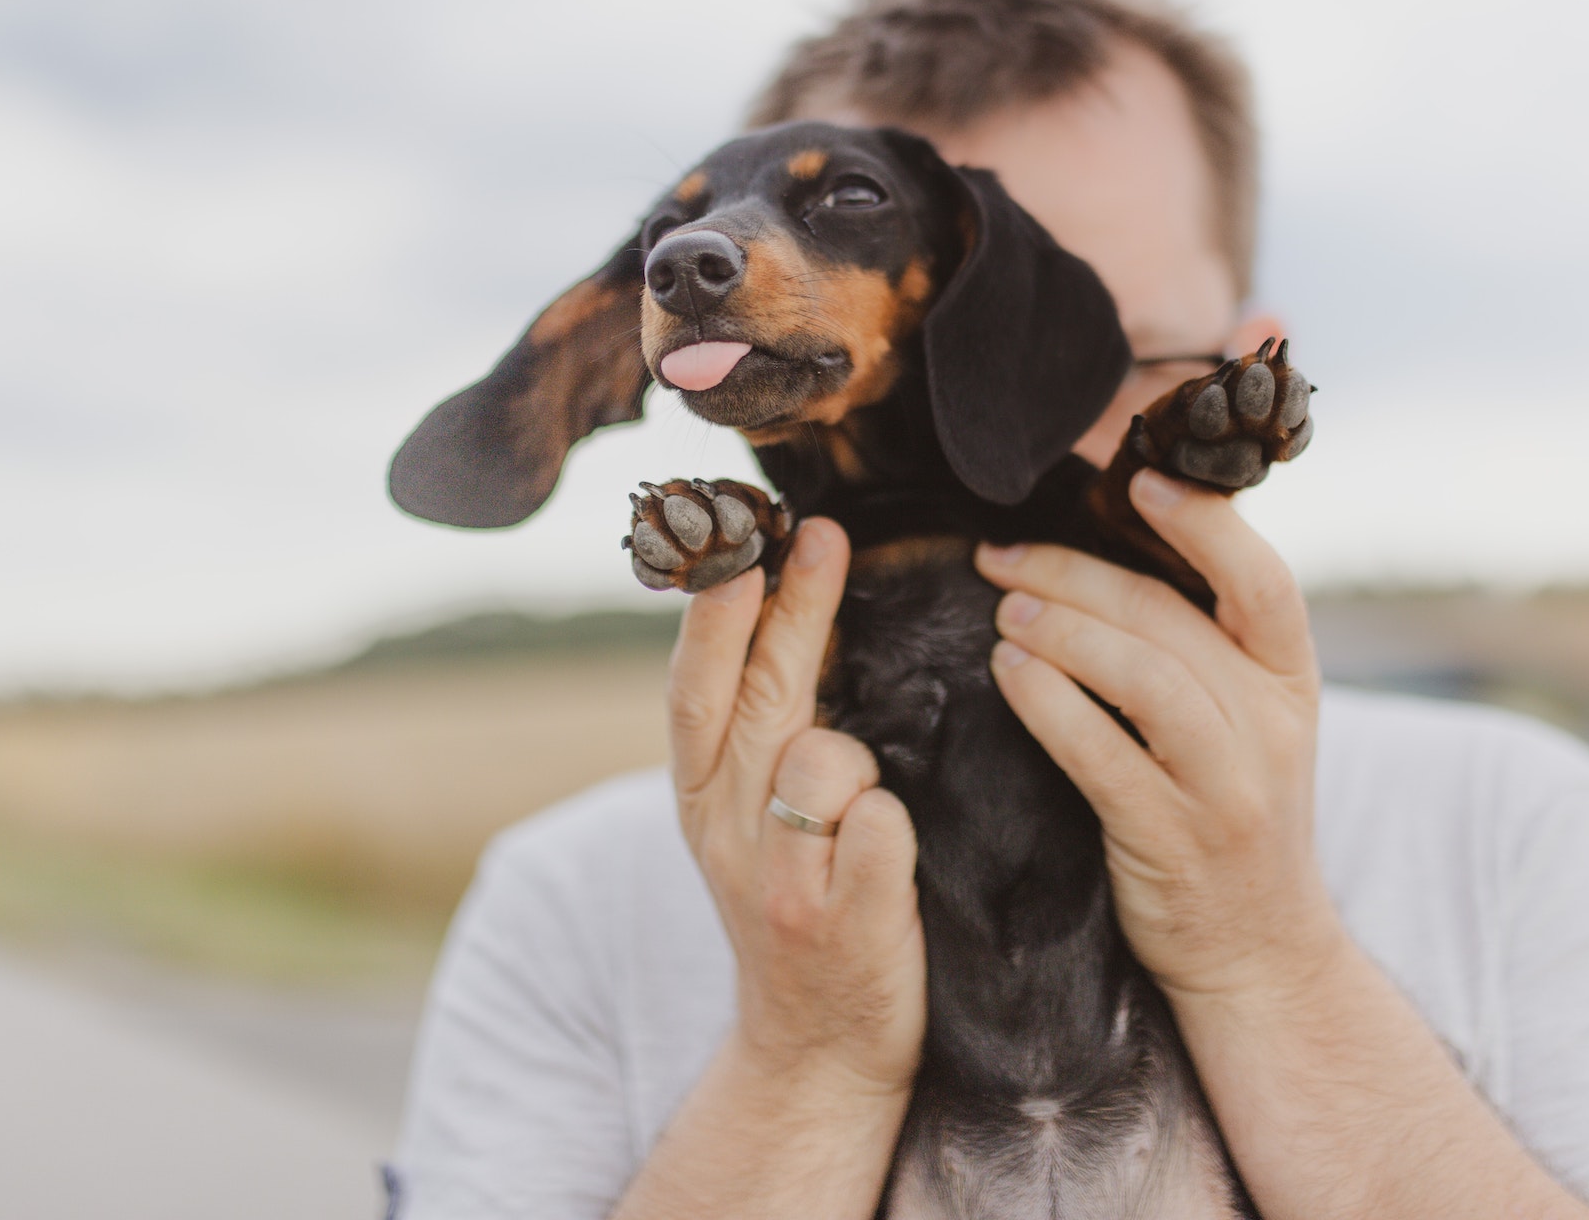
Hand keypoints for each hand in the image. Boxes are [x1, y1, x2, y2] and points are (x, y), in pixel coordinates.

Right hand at [667, 517, 924, 1095]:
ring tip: (863, 814)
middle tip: (823, 535)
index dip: (715, 613)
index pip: (695, 689)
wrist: (815, 1053)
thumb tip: (777, 597)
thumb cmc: (801, 906)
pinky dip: (893, 826)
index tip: (745, 539)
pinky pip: (881, 827)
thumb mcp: (750, 820)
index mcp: (700, 799)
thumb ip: (758, 729)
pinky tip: (889, 857)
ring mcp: (784, 882)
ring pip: (825, 760)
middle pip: (759, 700)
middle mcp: (727, 834)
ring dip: (857, 762)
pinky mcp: (844, 923)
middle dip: (790, 609)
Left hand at [975, 469, 1340, 1003]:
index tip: (1137, 483)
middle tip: (1003, 554)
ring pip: (1145, 678)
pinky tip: (1009, 675)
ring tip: (1002, 610)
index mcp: (1291, 684)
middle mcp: (1271, 727)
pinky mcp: (1173, 840)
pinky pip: (1104, 756)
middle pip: (1173, 620)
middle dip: (1078, 574)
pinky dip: (1051, 705)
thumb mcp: (1250, 727)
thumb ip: (1205, 650)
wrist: (1261, 958)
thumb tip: (1116, 552)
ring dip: (1063, 631)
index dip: (1205, 525)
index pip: (1264, 582)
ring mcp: (1227, 787)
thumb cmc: (1230, 819)